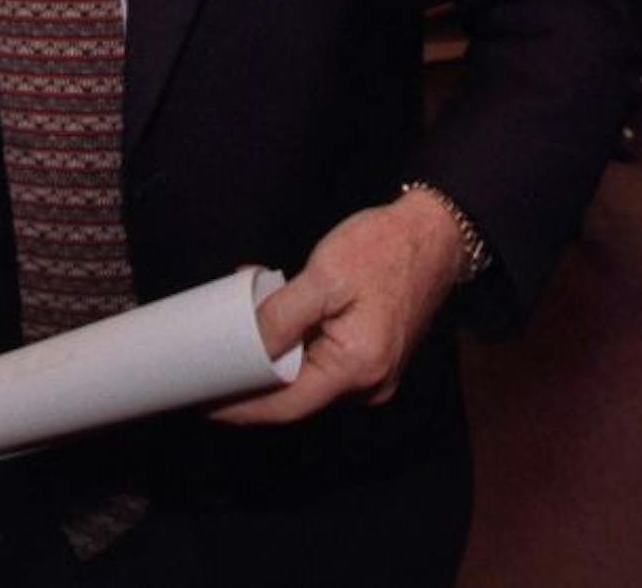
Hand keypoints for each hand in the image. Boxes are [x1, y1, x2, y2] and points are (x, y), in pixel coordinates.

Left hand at [213, 191, 466, 424]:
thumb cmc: (385, 248)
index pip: (287, 405)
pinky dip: (295, 344)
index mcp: (358, 367)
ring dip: (272, 357)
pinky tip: (273, 317)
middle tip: (210, 369)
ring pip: (308, 376)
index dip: (242, 408)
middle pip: (297, 395)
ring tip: (235, 334)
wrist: (436, 233)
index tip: (206, 403)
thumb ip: (283, 316)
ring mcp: (374, 371)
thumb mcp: (326, 276)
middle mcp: (369, 382)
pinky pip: (325, 359)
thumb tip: (248, 348)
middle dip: (252, 381)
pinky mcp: (374, 354)